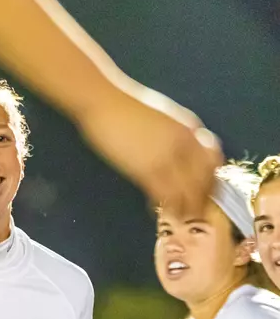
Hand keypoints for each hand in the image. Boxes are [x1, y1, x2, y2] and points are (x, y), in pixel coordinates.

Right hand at [77, 83, 221, 217]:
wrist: (105, 101)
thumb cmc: (127, 107)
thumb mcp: (163, 116)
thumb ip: (175, 134)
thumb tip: (179, 153)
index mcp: (190, 128)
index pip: (213, 160)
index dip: (212, 179)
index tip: (205, 191)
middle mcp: (185, 143)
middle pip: (204, 180)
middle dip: (201, 199)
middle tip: (194, 212)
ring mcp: (167, 157)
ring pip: (187, 193)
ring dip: (184, 208)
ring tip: (177, 216)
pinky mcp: (147, 169)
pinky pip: (163, 196)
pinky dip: (162, 206)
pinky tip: (155, 209)